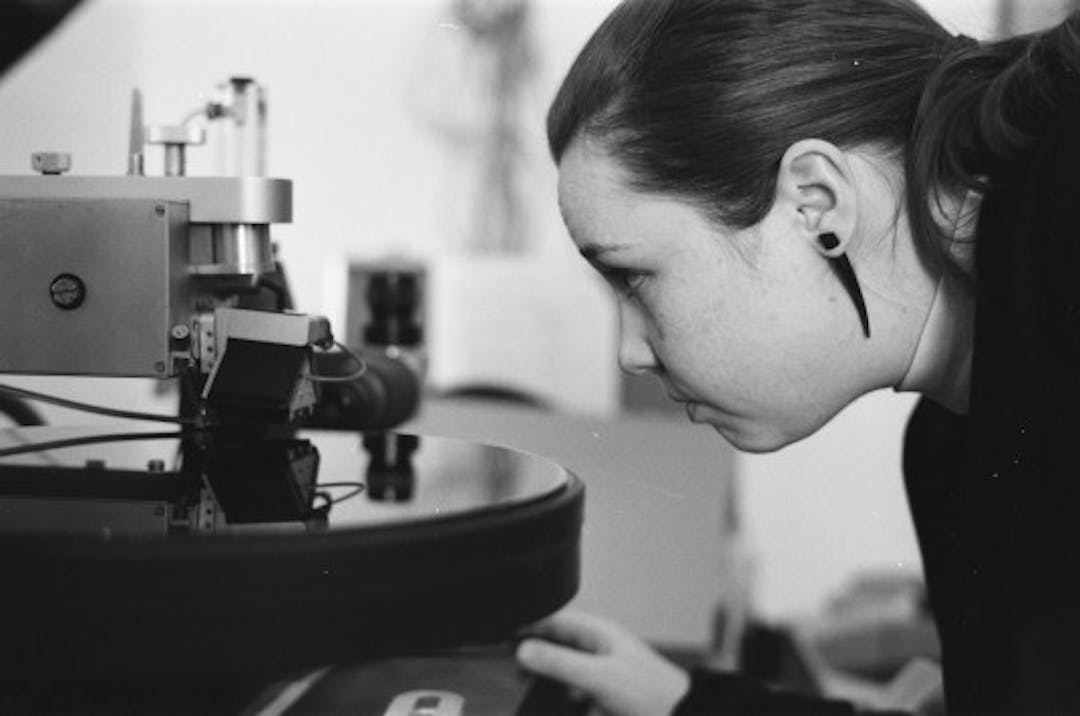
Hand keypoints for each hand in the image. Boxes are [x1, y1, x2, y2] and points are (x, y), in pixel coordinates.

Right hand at [516, 610, 689, 715]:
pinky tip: (553, 703)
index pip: (554, 620)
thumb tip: (524, 650)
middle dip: (532, 652)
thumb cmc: (652, 693)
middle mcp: (598, 649)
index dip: (528, 624)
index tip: (501, 631)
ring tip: (521, 681)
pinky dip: (561, 696)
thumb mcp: (600, 677)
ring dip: (546, 676)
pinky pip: (574, 691)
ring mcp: (601, 673)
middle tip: (506, 662)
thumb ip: (561, 663)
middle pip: (555, 644)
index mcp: (598, 633)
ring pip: (563, 670)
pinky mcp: (604, 696)